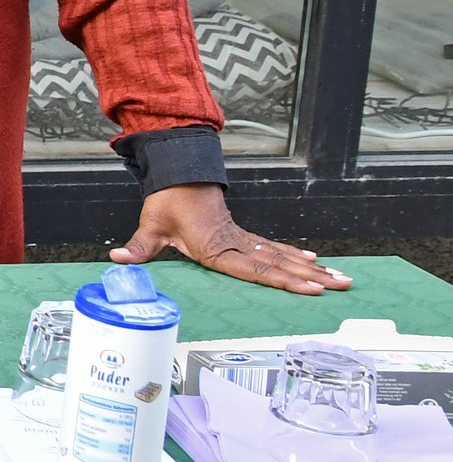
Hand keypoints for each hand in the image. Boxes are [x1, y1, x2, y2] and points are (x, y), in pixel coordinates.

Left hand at [116, 183, 350, 294]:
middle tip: (343, 286)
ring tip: (340, 278)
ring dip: (311, 269)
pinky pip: (272, 246)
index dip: (285, 280)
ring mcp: (242, 238)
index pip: (257, 269)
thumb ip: (138, 247)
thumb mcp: (150, 225)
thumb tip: (118, 259)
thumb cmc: (166, 201)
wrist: (177, 173)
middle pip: (280, 264)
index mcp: (218, 247)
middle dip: (313, 278)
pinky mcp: (241, 234)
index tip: (311, 288)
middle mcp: (236, 244)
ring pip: (282, 255)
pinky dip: (293, 255)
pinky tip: (312, 261)